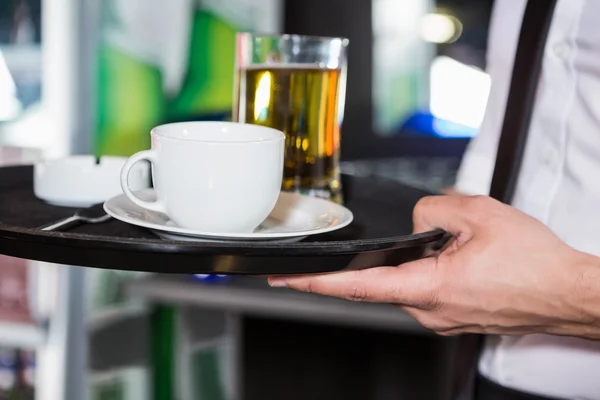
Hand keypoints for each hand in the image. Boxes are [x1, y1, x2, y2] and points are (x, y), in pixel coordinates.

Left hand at [268, 195, 599, 337]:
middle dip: (386, 254)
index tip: (284, 280)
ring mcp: (441, 318)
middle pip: (382, 279)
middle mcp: (430, 311)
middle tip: (424, 238)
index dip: (313, 282)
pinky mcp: (453, 318)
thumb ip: (432, 208)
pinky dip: (427, 270)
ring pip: (405, 282)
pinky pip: (425, 289)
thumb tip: (416, 218)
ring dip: (414, 260)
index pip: (355, 286)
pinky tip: (454, 258)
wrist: (569, 293)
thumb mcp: (479, 214)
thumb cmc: (535, 264)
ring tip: (457, 245)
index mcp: (429, 288)